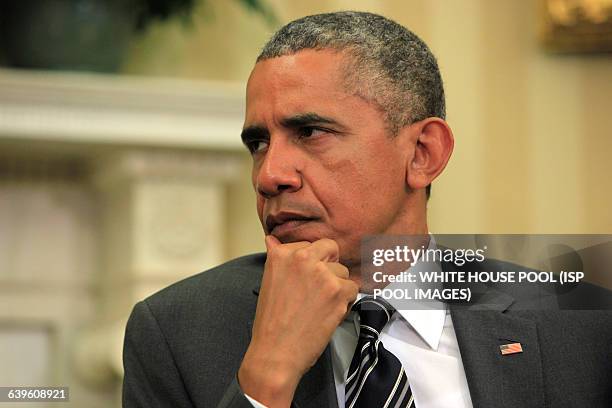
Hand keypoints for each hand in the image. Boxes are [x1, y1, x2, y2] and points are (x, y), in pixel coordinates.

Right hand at [238, 235, 357, 406]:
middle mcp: (302, 258)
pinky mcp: (338, 290)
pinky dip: (346, 302)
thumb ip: (277, 257)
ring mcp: (322, 273)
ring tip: (319, 305)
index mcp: (282, 254)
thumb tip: (272, 239)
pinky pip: (353, 289)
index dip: (313, 262)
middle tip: (318, 288)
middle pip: (331, 248)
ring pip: (343, 271)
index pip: (311, 244)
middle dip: (330, 266)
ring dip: (337, 287)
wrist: (276, 352)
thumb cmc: (272, 323)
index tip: (306, 278)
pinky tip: (328, 313)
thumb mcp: (268, 282)